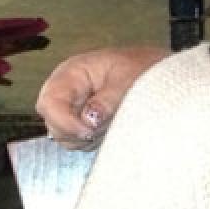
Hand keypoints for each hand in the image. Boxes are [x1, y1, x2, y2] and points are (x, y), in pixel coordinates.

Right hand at [35, 46, 167, 149]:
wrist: (159, 71)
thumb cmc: (143, 66)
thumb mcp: (129, 79)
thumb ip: (108, 99)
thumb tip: (89, 120)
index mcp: (72, 74)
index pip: (50, 103)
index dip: (64, 122)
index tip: (88, 131)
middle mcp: (67, 93)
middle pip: (54, 124)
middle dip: (79, 131)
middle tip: (109, 123)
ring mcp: (74, 109)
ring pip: (67, 137)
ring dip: (90, 137)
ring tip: (116, 119)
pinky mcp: (84, 123)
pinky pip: (81, 141)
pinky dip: (97, 140)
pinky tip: (114, 125)